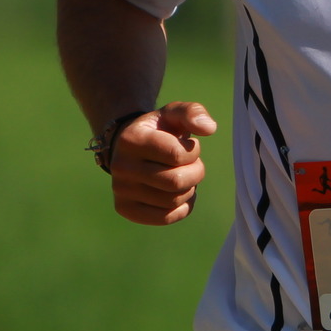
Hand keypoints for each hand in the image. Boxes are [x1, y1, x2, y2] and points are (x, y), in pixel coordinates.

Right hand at [109, 101, 217, 225]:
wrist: (131, 148)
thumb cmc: (159, 130)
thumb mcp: (174, 114)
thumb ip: (194, 112)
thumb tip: (209, 128)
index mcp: (131, 140)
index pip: (177, 155)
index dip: (193, 151)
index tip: (189, 146)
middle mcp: (121, 166)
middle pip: (176, 182)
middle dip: (195, 173)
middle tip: (192, 164)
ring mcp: (121, 190)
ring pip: (173, 200)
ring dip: (189, 189)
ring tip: (182, 175)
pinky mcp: (125, 209)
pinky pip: (165, 217)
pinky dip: (181, 207)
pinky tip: (179, 193)